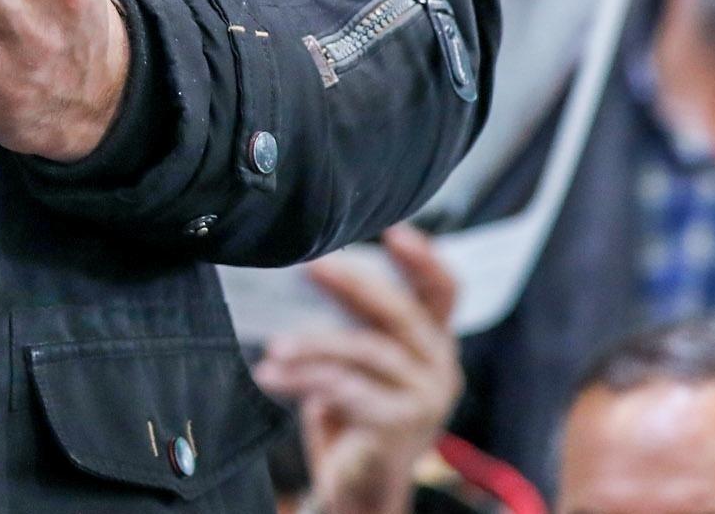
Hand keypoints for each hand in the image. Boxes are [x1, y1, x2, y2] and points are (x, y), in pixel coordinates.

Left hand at [250, 226, 461, 513]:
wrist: (359, 484)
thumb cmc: (353, 408)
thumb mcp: (356, 357)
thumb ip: (348, 319)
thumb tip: (300, 272)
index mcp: (433, 339)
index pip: (443, 289)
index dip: (423, 259)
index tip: (395, 230)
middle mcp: (440, 365)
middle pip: (400, 312)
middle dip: (353, 284)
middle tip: (311, 266)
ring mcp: (426, 398)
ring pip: (367, 352)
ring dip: (314, 343)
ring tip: (275, 345)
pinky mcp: (401, 426)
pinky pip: (347, 390)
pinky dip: (304, 380)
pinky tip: (271, 376)